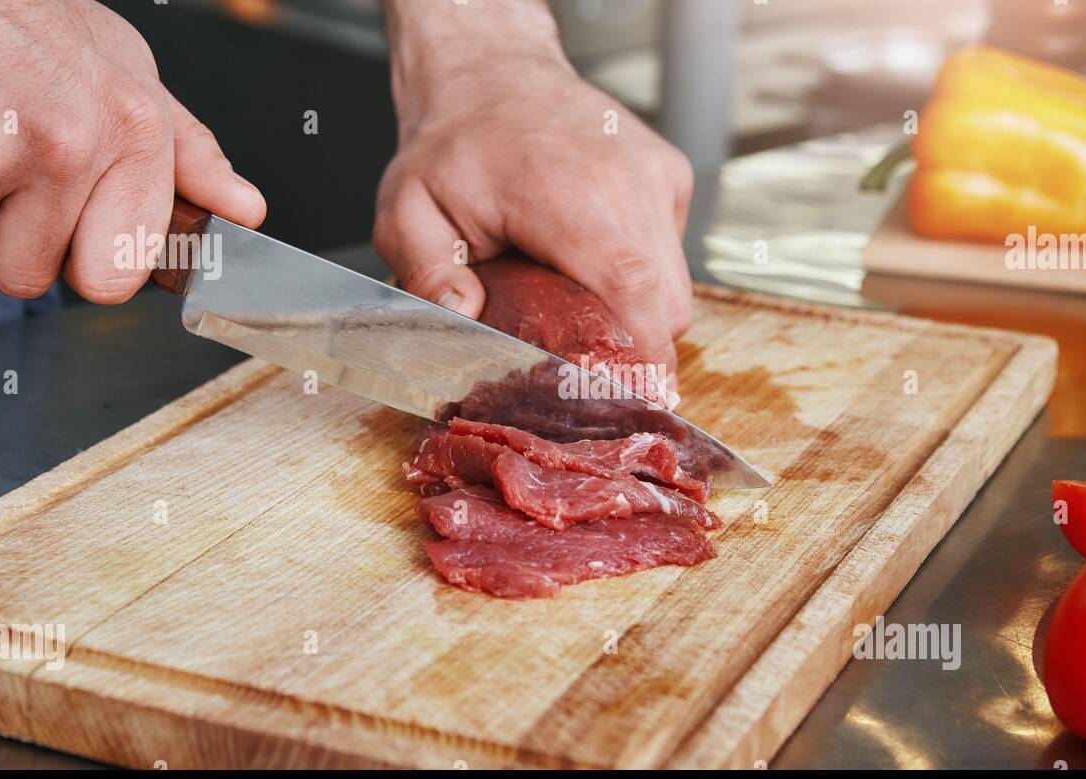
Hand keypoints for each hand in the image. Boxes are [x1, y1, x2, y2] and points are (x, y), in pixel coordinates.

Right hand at [0, 0, 265, 301]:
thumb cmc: (41, 29)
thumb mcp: (133, 79)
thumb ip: (188, 157)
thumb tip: (245, 210)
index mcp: (135, 135)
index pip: (115, 278)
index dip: (85, 263)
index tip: (77, 232)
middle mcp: (71, 146)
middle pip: (30, 275)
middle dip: (15, 242)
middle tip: (15, 180)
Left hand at [374, 5, 693, 370]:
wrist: (493, 75)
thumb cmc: (454, 145)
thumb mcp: (408, 210)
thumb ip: (425, 270)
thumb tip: (461, 314)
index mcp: (565, 191)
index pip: (631, 284)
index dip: (642, 352)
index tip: (635, 397)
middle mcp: (626, 180)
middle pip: (664, 303)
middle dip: (632, 347)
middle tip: (579, 360)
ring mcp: (656, 177)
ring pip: (676, 286)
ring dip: (637, 312)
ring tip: (578, 302)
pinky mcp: (671, 179)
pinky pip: (672, 255)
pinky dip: (642, 275)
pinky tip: (592, 260)